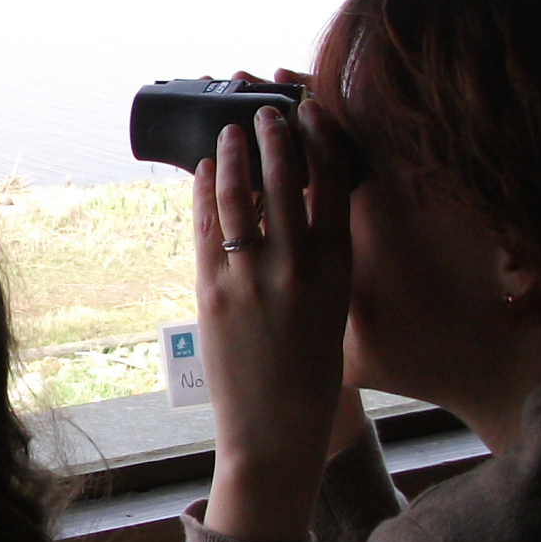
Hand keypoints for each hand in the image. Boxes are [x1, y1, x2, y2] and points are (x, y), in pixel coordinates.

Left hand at [194, 99, 353, 541]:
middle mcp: (298, 264)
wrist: (276, 428)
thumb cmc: (312, 372)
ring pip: (239, 194)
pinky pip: (206, 227)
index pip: (334, 182)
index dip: (322, 140)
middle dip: (273, 136)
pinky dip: (202, 192)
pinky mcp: (213, 291)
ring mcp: (252, 276)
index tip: (312, 114)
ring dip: (232, 155)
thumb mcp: (335, 307)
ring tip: (230, 133)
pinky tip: (202, 173)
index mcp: (338, 267)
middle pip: (286, 177)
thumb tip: (303, 208)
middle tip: (266, 113)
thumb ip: (324, 258)